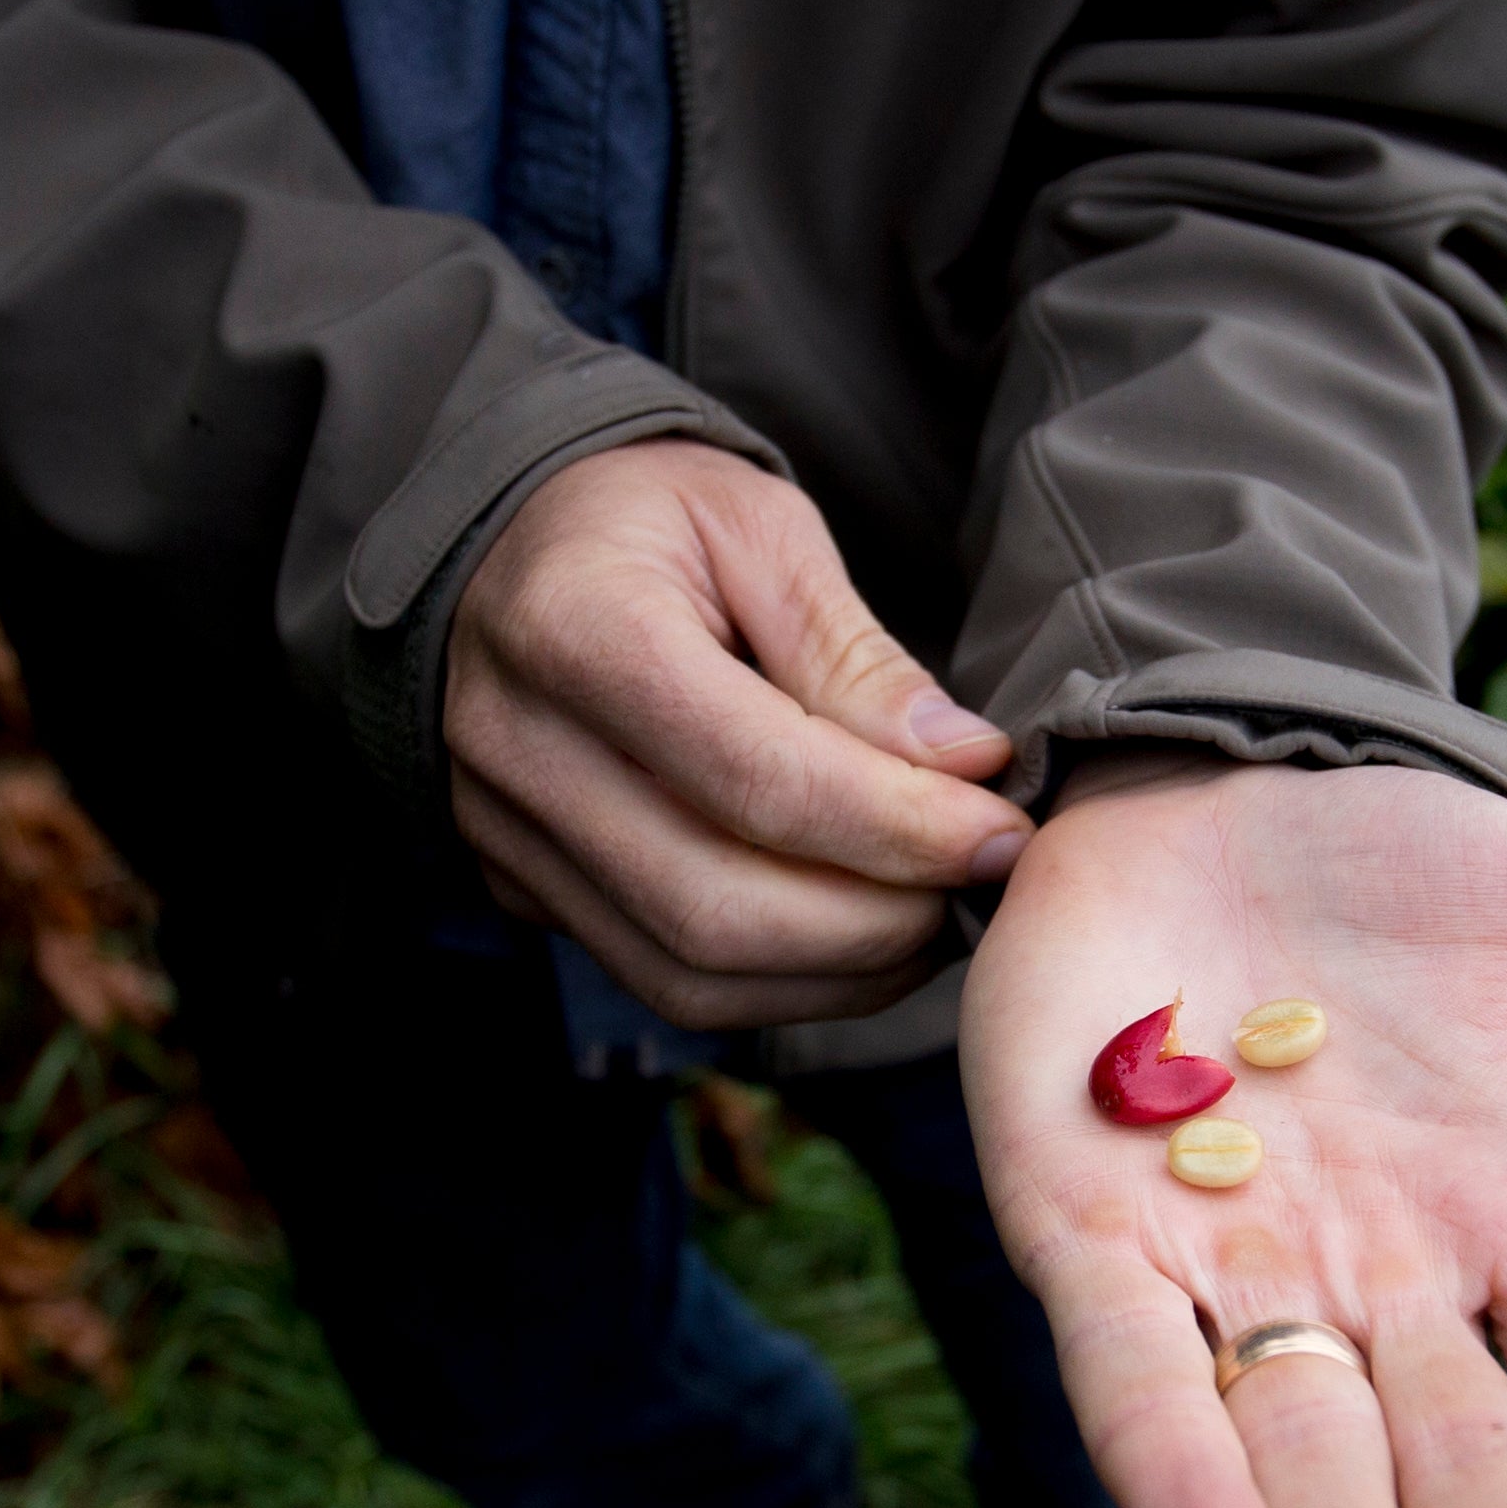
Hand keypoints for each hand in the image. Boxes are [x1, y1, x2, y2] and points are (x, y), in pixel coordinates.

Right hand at [447, 441, 1032, 1027]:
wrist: (506, 548)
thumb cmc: (645, 521)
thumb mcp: (760, 532)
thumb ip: (854, 656)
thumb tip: (965, 769)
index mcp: (575, 628)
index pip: (755, 776)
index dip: (898, 827)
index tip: (1000, 834)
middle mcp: (518, 750)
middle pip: (717, 905)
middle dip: (878, 920)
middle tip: (977, 885)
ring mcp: (508, 836)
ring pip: (691, 972)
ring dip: (841, 971)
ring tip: (931, 914)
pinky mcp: (525, 891)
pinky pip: (666, 983)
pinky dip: (785, 985)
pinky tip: (860, 938)